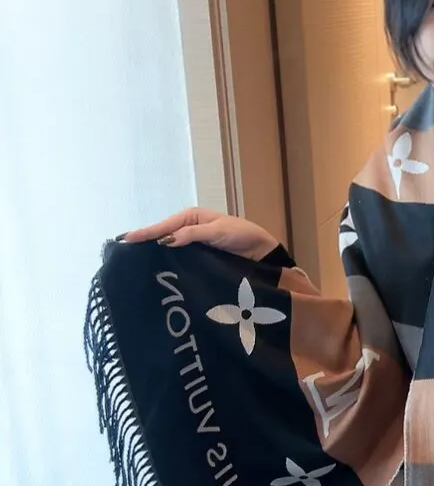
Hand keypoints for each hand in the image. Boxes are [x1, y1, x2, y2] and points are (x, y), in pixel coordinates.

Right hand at [121, 208, 279, 260]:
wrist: (261, 251)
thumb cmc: (242, 236)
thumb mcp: (218, 232)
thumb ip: (192, 235)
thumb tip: (165, 240)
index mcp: (192, 217)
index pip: (164, 225)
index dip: (145, 233)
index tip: (125, 240)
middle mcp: (188, 229)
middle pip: (161, 235)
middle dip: (144, 242)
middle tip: (120, 251)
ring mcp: (192, 244)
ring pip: (167, 248)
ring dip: (152, 253)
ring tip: (131, 262)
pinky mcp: (198, 258)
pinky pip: (178, 258)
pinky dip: (166, 261)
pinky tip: (155, 269)